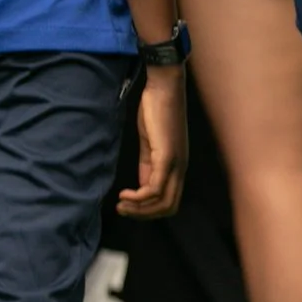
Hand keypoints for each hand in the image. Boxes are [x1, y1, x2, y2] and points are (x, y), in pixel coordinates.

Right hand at [117, 64, 188, 218]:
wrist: (163, 88)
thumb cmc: (156, 112)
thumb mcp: (151, 145)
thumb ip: (148, 166)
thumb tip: (142, 187)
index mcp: (177, 166)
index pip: (169, 202)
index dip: (149, 211)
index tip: (128, 206)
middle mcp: (181, 169)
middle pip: (168, 207)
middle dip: (143, 214)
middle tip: (122, 209)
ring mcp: (176, 163)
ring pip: (163, 202)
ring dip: (139, 208)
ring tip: (121, 203)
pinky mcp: (167, 156)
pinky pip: (156, 187)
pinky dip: (140, 196)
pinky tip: (125, 192)